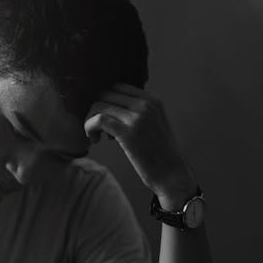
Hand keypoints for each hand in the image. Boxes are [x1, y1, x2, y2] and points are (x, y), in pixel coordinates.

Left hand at [85, 83, 195, 207]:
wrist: (172, 175)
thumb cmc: (160, 155)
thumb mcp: (154, 125)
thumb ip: (138, 113)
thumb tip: (112, 109)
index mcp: (152, 100)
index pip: (118, 86)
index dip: (105, 100)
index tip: (103, 116)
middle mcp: (145, 104)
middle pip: (106, 93)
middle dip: (96, 109)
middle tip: (97, 128)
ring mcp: (137, 117)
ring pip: (100, 105)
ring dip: (91, 120)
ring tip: (96, 137)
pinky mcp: (127, 132)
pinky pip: (99, 120)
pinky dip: (90, 128)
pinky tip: (94, 140)